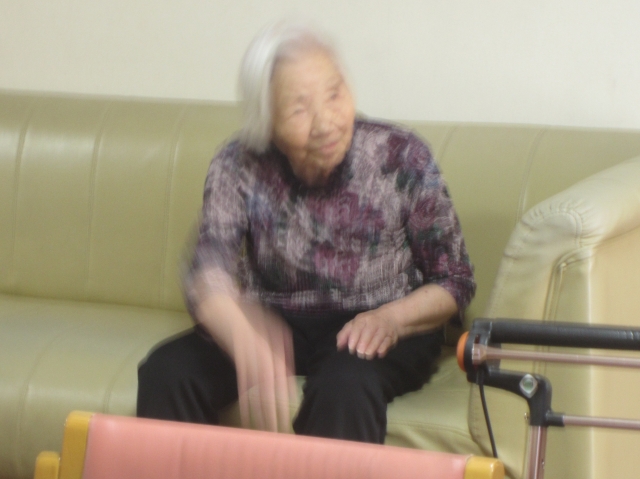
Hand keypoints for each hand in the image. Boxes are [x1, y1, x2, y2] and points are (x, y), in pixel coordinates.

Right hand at [196, 296, 296, 431]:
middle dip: (277, 407)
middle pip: (275, 383)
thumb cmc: (245, 315)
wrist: (222, 302)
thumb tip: (287, 366)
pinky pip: (243, 380)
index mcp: (275, 344)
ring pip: (260, 384)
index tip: (290, 414)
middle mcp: (266, 348)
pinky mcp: (236, 352)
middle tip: (280, 428)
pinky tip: (246, 415)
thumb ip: (278, 344)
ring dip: (263, 408)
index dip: (287, 395)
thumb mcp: (268, 326)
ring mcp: (251, 351)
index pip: (285, 374)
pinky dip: (245, 398)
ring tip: (266, 427)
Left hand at [336, 309, 399, 359]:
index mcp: (362, 320)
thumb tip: (338, 347)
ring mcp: (383, 330)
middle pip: (363, 343)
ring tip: (367, 355)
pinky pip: (384, 349)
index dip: (352, 344)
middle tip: (360, 353)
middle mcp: (373, 324)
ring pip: (373, 347)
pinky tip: (377, 353)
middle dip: (360, 351)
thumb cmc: (368, 323)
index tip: (352, 349)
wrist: (391, 318)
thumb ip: (344, 334)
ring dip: (369, 354)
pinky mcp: (392, 338)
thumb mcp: (355, 324)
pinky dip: (379, 353)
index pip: (355, 333)